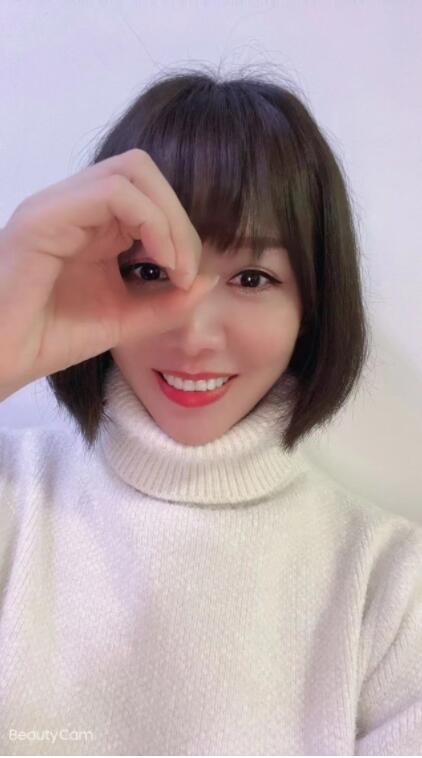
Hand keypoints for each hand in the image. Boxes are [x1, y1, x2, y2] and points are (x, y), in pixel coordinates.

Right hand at [0, 148, 217, 398]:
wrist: (1, 360)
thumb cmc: (50, 339)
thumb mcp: (125, 320)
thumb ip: (167, 302)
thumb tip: (211, 278)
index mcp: (91, 223)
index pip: (149, 194)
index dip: (180, 228)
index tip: (188, 278)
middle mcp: (74, 205)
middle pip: (144, 172)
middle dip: (178, 217)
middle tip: (185, 269)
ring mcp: (58, 204)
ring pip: (133, 171)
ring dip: (168, 218)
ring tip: (174, 266)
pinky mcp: (45, 215)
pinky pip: (113, 192)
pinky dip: (151, 222)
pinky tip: (159, 261)